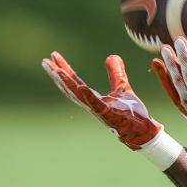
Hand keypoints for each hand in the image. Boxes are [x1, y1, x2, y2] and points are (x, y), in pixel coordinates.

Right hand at [42, 51, 162, 149]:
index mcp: (92, 99)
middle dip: (57, 75)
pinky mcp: (109, 115)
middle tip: (45, 62)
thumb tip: (112, 56)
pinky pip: (96, 104)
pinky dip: (88, 96)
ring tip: (55, 71)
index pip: (74, 81)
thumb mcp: (122, 88)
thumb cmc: (130, 113)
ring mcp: (99, 111)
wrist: (142, 131)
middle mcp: (91, 105)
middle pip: (70, 88)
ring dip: (66, 83)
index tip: (53, 56)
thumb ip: (116, 73)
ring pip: (78, 95)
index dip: (64, 69)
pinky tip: (80, 86)